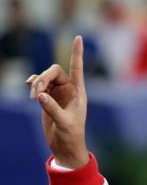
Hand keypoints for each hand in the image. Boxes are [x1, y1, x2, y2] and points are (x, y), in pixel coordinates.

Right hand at [27, 36, 88, 168]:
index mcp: (78, 92)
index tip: (78, 37)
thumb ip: (52, 108)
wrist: (65, 146)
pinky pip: (38, 85)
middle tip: (36, 91)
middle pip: (54, 71)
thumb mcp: (64, 123)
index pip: (77, 68)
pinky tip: (29, 86)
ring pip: (45, 78)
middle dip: (44, 78)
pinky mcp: (47, 99)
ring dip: (37, 83)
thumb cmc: (71, 135)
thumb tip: (39, 95)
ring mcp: (57, 93)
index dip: (77, 53)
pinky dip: (33, 83)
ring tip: (33, 97)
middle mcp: (69, 90)